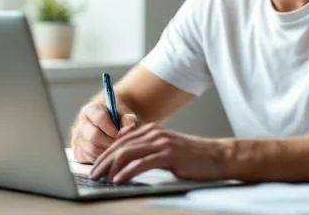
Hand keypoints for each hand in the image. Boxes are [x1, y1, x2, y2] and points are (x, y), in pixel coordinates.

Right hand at [70, 103, 137, 163]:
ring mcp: (77, 139)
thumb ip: (128, 119)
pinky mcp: (78, 152)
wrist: (110, 123)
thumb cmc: (118, 117)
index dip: (113, 128)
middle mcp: (81, 124)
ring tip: (117, 148)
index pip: (100, 118)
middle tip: (121, 144)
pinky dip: (102, 159)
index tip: (122, 134)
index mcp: (91, 110)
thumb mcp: (124, 113)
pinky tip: (109, 154)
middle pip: (94, 137)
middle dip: (110, 142)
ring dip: (107, 152)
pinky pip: (90, 159)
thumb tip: (129, 128)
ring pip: (92, 150)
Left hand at [89, 122, 225, 182]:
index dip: (105, 153)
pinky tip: (119, 179)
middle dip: (103, 161)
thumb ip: (147, 148)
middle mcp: (155, 133)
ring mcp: (162, 143)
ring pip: (128, 152)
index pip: (121, 141)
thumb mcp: (166, 148)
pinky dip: (127, 171)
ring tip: (102, 178)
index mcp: (151, 130)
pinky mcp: (169, 155)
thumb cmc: (191, 156)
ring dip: (111, 166)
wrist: (216, 157)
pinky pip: (142, 163)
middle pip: (120, 145)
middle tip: (93, 174)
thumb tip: (125, 157)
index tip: (95, 166)